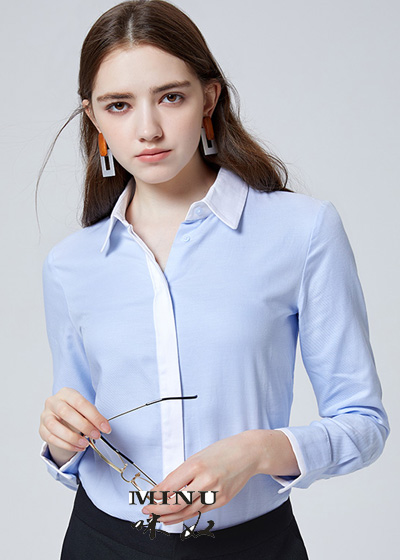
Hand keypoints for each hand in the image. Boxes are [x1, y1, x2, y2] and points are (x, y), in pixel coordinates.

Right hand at [39, 387, 110, 466]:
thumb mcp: (84, 409)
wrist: (60, 417)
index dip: (94, 416)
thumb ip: (92, 416)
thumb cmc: (76, 411)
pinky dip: (67, 445)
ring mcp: (45, 415)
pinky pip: (51, 439)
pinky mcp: (41, 430)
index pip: (80, 402)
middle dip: (84, 426)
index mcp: (66, 393)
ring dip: (72, 437)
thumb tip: (104, 427)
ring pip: (55, 427)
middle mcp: (52, 402)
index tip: (105, 428)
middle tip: (96, 435)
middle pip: (66, 413)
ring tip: (86, 444)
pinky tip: (79, 447)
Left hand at [141, 431, 261, 525]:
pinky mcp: (222, 501)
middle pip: (176, 503)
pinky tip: (177, 516)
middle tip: (148, 510)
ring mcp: (215, 492)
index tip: (146, 498)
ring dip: (170, 516)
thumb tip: (162, 489)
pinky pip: (200, 511)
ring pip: (187, 511)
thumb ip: (181, 474)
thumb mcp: (197, 457)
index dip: (155, 496)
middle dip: (158, 509)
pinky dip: (186, 515)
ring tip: (158, 517)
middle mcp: (206, 480)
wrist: (248, 453)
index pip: (169, 486)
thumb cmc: (222, 452)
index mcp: (196, 465)